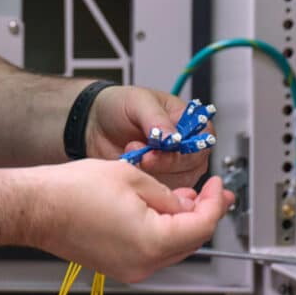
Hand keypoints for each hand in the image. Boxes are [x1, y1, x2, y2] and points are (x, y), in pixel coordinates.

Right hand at [28, 159, 233, 283]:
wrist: (37, 207)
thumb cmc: (72, 191)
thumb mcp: (132, 176)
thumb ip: (167, 193)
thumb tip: (185, 203)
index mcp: (152, 242)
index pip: (202, 225)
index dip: (215, 202)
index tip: (218, 186)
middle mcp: (143, 263)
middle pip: (190, 241)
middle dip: (203, 213)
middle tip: (210, 192)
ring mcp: (129, 268)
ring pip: (172, 247)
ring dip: (182, 222)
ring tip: (182, 196)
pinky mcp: (117, 265)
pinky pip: (151, 250)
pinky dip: (161, 230)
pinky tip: (157, 208)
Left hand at [85, 86, 213, 188]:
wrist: (95, 123)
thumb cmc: (120, 106)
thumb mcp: (138, 102)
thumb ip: (157, 119)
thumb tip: (174, 138)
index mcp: (191, 124)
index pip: (200, 144)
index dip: (180, 152)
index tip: (156, 150)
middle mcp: (187, 148)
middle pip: (190, 168)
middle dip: (161, 163)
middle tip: (139, 152)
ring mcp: (174, 168)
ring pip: (175, 183)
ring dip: (150, 172)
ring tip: (131, 153)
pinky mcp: (158, 182)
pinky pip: (159, 192)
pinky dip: (143, 182)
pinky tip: (131, 165)